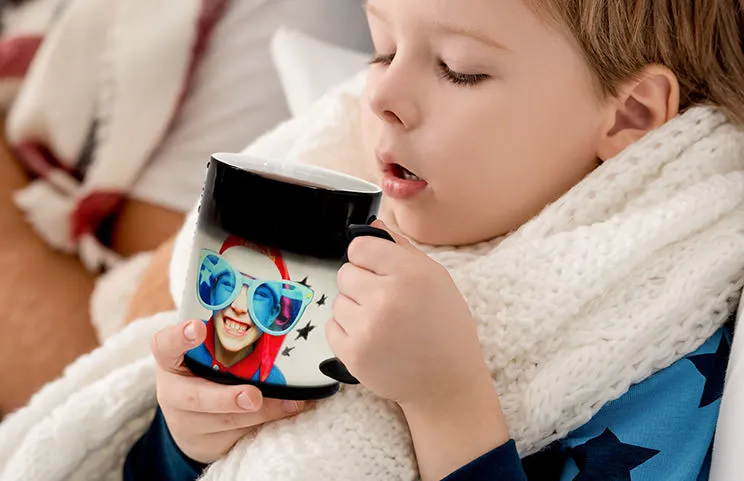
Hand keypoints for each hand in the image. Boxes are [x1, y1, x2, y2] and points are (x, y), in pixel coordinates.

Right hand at [153, 320, 304, 463]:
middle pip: (195, 396)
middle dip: (227, 398)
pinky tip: (286, 413)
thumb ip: (226, 341)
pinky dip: (264, 424)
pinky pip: (237, 435)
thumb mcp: (205, 355)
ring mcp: (186, 422)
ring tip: (289, 404)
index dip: (180, 337)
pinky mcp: (205, 444)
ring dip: (260, 413)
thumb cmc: (204, 372)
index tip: (198, 327)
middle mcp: (173, 392)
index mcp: (171, 360)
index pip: (166, 345)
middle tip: (253, 396)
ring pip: (224, 420)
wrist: (192, 420)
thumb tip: (275, 324)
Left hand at [326, 220, 489, 407]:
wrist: (446, 384)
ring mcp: (367, 328)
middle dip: (360, 284)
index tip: (379, 270)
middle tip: (384, 302)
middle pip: (345, 272)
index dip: (368, 258)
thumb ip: (402, 248)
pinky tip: (372, 339)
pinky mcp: (353, 354)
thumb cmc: (445, 329)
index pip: (360, 246)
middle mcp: (386, 298)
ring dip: (354, 309)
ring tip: (381, 324)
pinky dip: (347, 332)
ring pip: (337, 301)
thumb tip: (373, 224)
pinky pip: (331, 328)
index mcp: (410, 274)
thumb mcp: (436, 279)